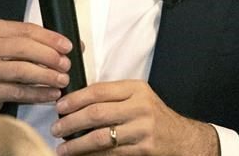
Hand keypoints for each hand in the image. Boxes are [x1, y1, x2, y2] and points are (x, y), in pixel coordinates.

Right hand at [0, 19, 72, 111]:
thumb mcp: (5, 45)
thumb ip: (33, 43)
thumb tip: (68, 46)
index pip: (26, 30)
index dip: (50, 38)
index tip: (67, 46)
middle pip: (24, 48)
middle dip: (49, 56)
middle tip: (65, 64)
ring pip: (22, 71)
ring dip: (46, 76)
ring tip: (62, 79)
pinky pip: (18, 92)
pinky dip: (38, 93)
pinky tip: (51, 94)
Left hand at [50, 80, 217, 155]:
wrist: (182, 138)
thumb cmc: (154, 115)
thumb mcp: (138, 97)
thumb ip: (113, 96)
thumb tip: (77, 101)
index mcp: (136, 89)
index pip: (99, 91)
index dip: (76, 99)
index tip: (60, 107)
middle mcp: (140, 107)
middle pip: (97, 113)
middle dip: (71, 122)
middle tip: (56, 128)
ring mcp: (142, 129)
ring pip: (101, 137)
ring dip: (77, 144)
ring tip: (63, 148)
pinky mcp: (143, 149)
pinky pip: (111, 153)